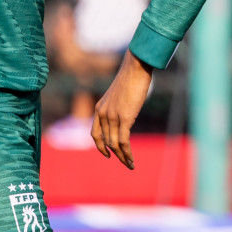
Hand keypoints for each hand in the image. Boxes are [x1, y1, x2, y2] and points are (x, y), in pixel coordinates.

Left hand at [92, 50, 154, 168]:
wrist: (135, 67)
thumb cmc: (131, 76)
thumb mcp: (120, 93)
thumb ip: (119, 104)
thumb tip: (126, 110)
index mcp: (99, 108)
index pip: (96, 133)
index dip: (100, 146)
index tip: (108, 154)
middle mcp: (103, 114)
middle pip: (106, 142)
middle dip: (116, 155)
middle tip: (126, 163)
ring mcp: (113, 116)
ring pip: (114, 144)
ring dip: (122, 157)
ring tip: (130, 164)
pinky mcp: (125, 117)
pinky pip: (123, 141)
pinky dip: (127, 152)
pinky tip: (131, 159)